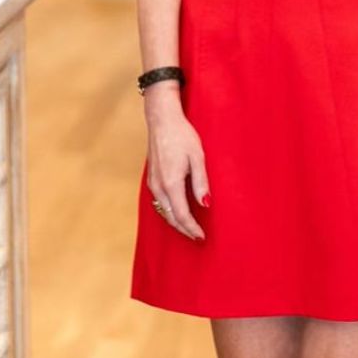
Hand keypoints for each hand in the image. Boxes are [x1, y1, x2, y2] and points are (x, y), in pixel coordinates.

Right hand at [144, 93, 209, 240]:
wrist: (162, 120)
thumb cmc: (182, 136)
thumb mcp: (197, 157)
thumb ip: (201, 182)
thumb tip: (205, 204)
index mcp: (171, 183)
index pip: (181, 215)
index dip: (192, 228)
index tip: (202, 237)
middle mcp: (159, 187)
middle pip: (171, 217)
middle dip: (184, 229)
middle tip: (198, 238)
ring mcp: (153, 183)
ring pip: (163, 211)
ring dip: (176, 222)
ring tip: (190, 228)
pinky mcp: (151, 179)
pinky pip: (160, 203)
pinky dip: (169, 212)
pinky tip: (178, 212)